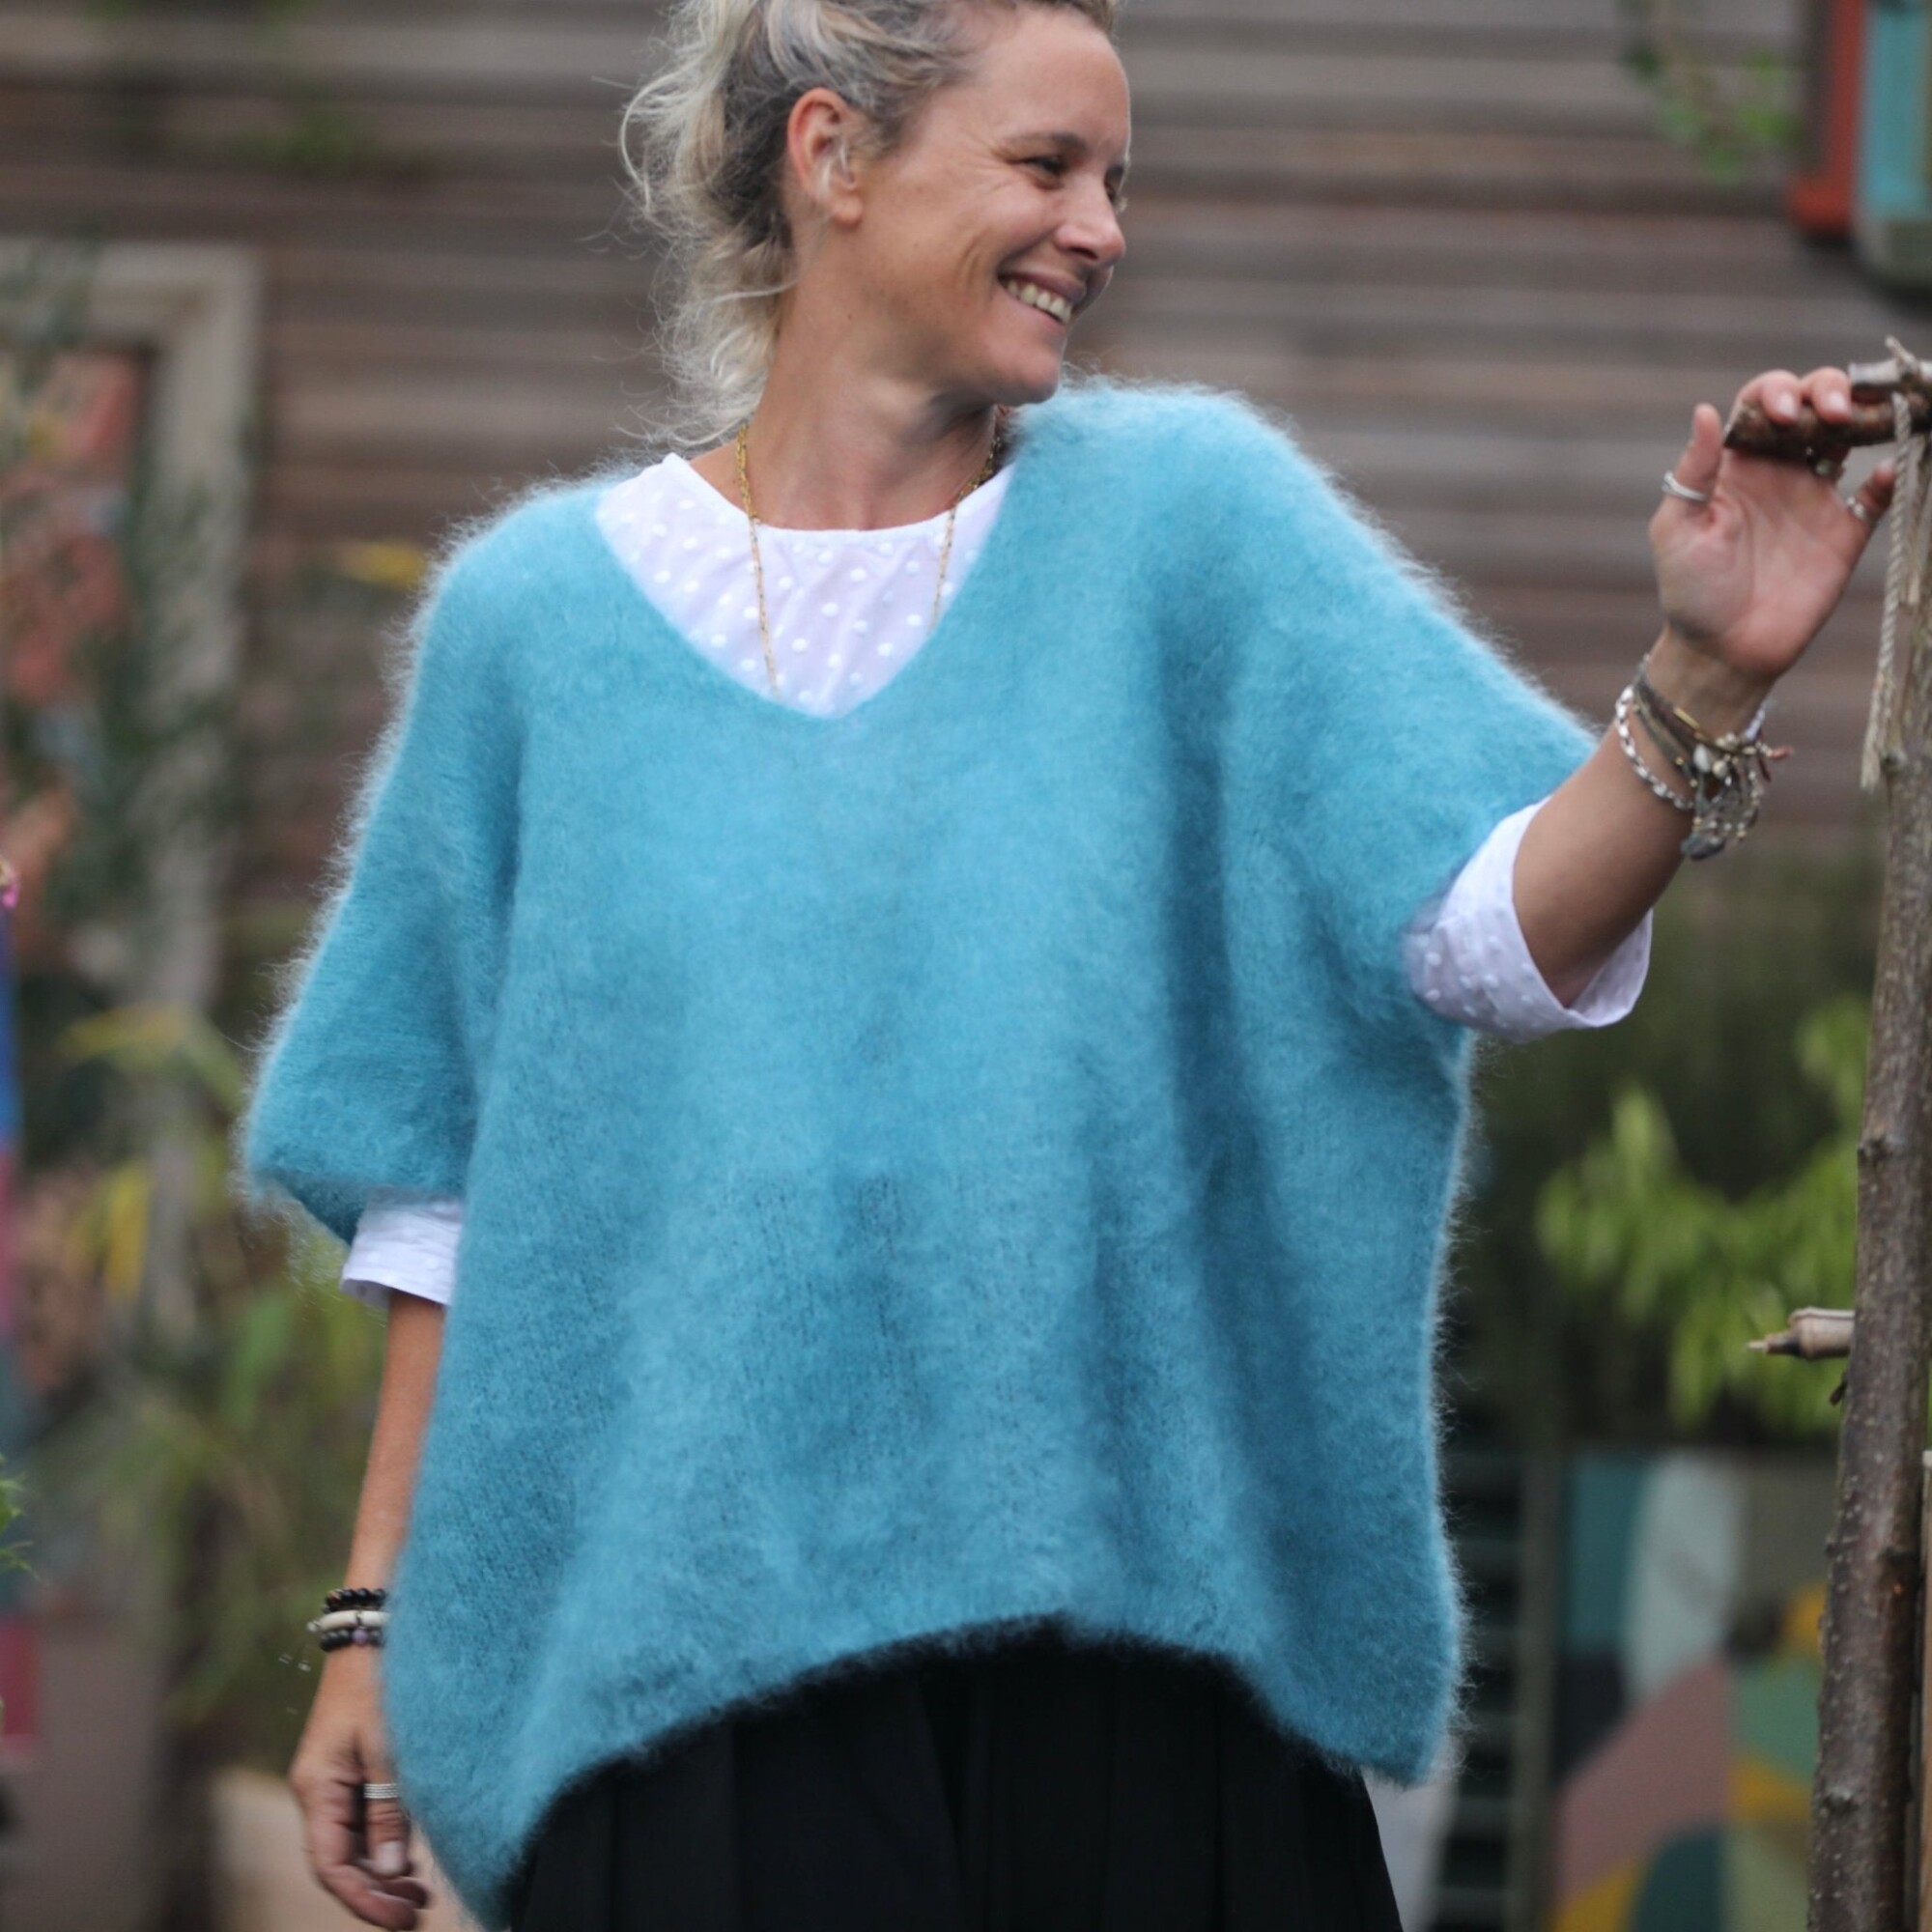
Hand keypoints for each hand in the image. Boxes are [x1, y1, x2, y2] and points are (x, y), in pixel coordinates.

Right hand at [288, 1649, 431, 1928]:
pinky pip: (363, 1820)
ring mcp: (334, 1780)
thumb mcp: (386, 1747)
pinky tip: (411, 1858)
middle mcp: (318, 1791)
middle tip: (418, 1913)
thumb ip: (388, 1808)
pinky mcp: (353, 1768)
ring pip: (352, 1844)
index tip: (402, 1920)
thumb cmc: (378, 1682)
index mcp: (316, 1789)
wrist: (373, 1628)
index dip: (364, 1901)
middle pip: (340, 1862)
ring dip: (382, 1873)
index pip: (332, 1866)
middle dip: (376, 1894)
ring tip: (421, 1895)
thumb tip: (389, 1871)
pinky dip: (385, 1844)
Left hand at [1651, 365, 1897, 697]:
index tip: (1784, 415)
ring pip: (1851, 435)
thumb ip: (1694, 473)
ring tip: (1864, 418)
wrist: (1724, 650)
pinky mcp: (1845, 531)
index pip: (1763, 403)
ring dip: (1864, 416)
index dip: (1778, 392)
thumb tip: (1703, 409)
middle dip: (1828, 391)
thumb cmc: (1690, 591)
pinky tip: (1884, 474)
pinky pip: (1877, 494)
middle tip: (1831, 413)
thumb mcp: (1677, 530)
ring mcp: (1816, 497)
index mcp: (1738, 463)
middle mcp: (1780, 469)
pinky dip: (1889, 477)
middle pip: (1814, 405)